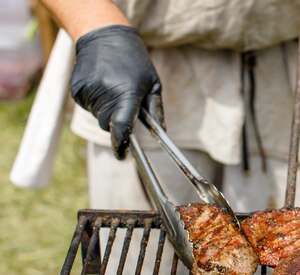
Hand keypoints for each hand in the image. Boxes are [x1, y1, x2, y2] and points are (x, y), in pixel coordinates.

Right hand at [70, 25, 163, 158]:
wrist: (103, 35)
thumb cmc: (135, 61)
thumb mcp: (153, 83)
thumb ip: (155, 110)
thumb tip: (162, 133)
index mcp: (126, 93)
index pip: (121, 125)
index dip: (121, 143)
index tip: (123, 155)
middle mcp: (104, 94)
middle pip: (109, 125)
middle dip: (117, 121)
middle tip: (124, 102)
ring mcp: (87, 92)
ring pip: (98, 116)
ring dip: (107, 109)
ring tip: (113, 87)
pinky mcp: (76, 89)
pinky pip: (89, 106)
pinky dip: (97, 102)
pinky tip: (102, 84)